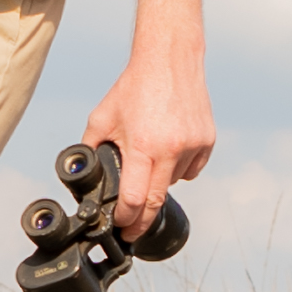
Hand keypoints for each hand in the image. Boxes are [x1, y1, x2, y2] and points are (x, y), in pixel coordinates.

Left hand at [75, 51, 213, 234]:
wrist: (169, 60)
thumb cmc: (134, 88)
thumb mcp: (102, 118)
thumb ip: (92, 148)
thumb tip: (84, 174)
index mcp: (143, 146)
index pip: (135, 199)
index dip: (126, 219)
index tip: (121, 228)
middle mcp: (171, 149)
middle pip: (156, 201)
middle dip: (142, 220)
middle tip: (133, 230)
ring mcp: (193, 146)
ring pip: (173, 182)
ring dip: (159, 182)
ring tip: (150, 156)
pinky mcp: (207, 141)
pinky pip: (191, 170)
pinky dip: (178, 168)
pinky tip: (168, 148)